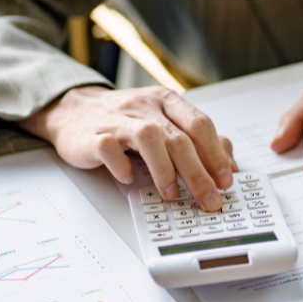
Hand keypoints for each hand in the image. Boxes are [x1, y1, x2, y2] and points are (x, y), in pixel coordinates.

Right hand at [18, 86, 237, 210]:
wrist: (73, 110)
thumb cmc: (125, 121)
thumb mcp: (165, 123)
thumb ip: (197, 142)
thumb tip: (228, 167)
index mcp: (168, 101)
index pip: (200, 125)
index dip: (216, 154)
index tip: (226, 180)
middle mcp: (146, 106)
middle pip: (179, 138)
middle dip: (198, 174)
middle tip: (209, 199)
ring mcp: (119, 118)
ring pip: (149, 139)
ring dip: (164, 170)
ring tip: (171, 194)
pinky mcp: (94, 134)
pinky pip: (110, 148)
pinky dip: (121, 166)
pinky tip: (129, 178)